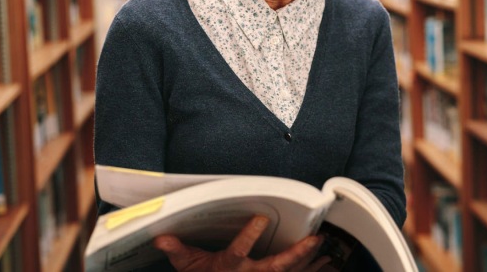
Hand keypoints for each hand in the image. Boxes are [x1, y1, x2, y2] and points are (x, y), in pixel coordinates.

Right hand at [153, 215, 331, 271]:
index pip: (238, 250)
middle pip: (276, 267)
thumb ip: (178, 250)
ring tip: (323, 248)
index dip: (249, 235)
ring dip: (309, 262)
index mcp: (229, 267)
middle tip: (314, 240)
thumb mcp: (189, 267)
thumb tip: (161, 238)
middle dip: (297, 253)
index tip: (259, 219)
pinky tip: (324, 266)